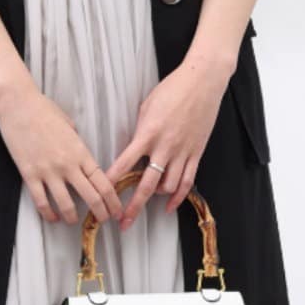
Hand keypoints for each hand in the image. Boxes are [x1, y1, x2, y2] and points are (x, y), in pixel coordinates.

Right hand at [0, 79, 125, 226]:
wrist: (18, 104)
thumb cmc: (43, 109)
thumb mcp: (69, 125)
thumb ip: (77, 144)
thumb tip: (79, 155)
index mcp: (81, 152)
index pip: (103, 182)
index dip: (113, 200)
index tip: (116, 210)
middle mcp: (68, 165)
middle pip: (92, 197)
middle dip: (101, 213)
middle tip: (103, 221)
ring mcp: (48, 171)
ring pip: (67, 204)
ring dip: (73, 217)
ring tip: (74, 221)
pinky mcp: (29, 174)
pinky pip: (41, 201)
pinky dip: (48, 214)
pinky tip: (52, 217)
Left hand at [104, 59, 225, 231]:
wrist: (202, 82)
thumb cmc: (172, 89)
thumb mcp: (146, 107)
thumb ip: (140, 131)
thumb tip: (134, 147)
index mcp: (148, 133)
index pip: (125, 163)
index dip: (112, 181)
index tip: (102, 193)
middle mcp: (165, 146)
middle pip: (146, 184)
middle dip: (133, 206)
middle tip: (122, 222)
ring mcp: (182, 152)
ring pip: (168, 186)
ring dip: (155, 198)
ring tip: (144, 204)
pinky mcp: (196, 153)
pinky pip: (187, 181)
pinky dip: (178, 196)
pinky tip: (170, 206)